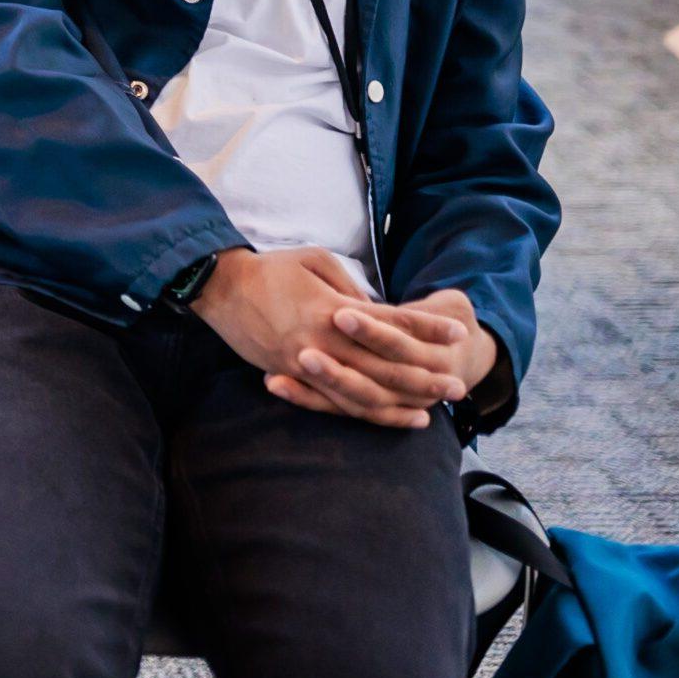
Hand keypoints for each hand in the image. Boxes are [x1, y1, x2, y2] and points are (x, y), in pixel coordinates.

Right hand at [192, 248, 454, 429]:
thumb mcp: (316, 260)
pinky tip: (391, 417)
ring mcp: (306, 363)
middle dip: (425, 376)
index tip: (459, 332)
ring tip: (434, 408)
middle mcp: (324, 341)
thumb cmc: (270, 268)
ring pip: (363, 393)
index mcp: (332, 309)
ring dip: (402, 402)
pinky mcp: (291, 374)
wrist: (219, 287)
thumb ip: (350, 287)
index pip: (392, 322)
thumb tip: (376, 311)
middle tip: (458, 386)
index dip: (427, 328)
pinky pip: (334, 402)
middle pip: (385, 366)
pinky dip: (366, 413)